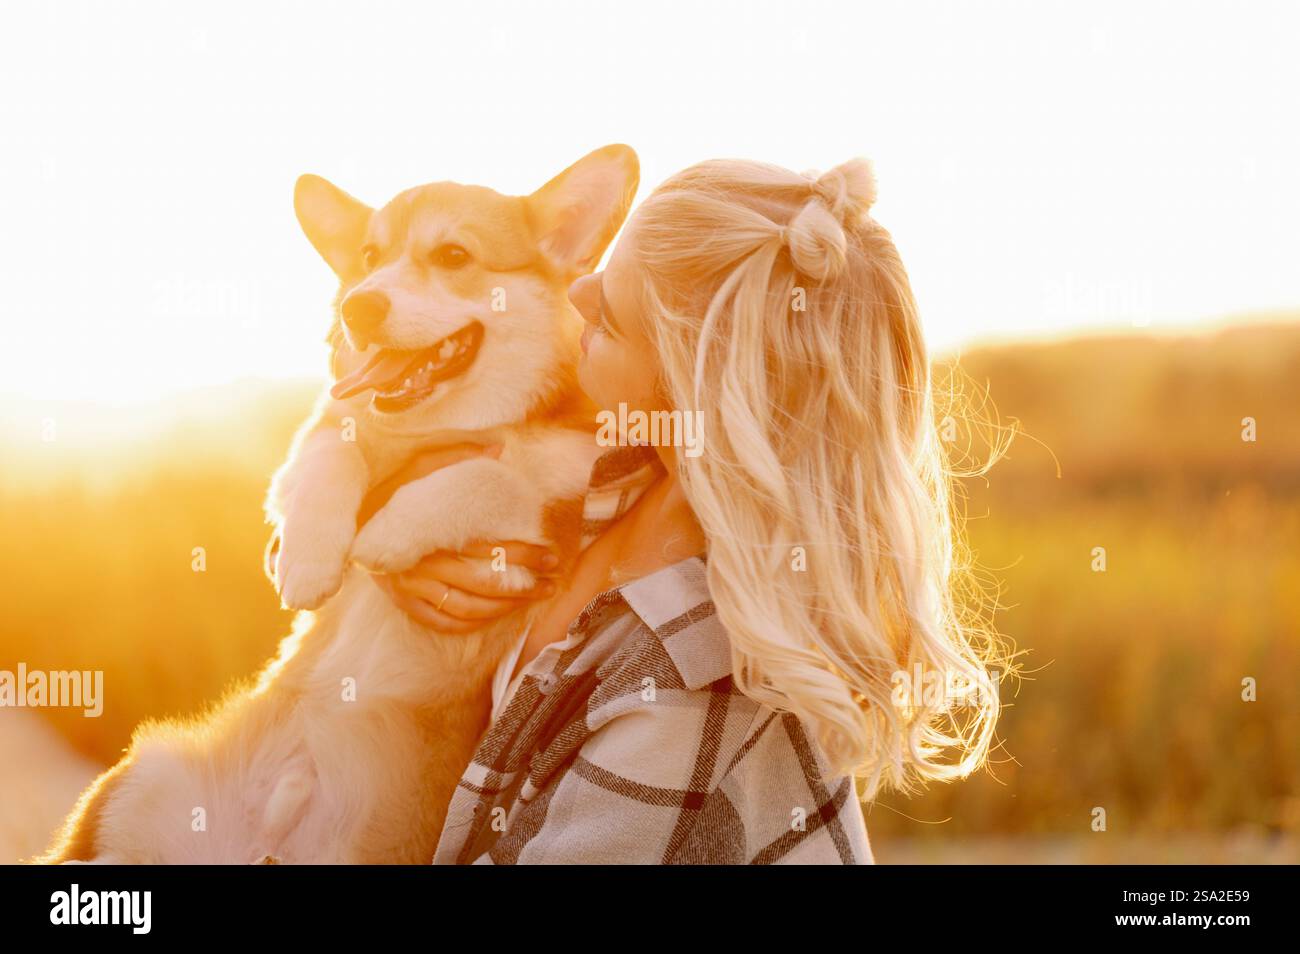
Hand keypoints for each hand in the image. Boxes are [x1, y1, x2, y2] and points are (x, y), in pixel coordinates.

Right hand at [357, 443, 558, 632]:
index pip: (487, 549)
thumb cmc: (385, 486)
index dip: (524, 555)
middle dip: (524, 586)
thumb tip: (499, 447)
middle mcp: (419, 563)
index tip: (552, 557)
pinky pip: (439, 621)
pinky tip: (492, 617)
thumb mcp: (416, 461)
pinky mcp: (400, 601)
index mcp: (429, 531)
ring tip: (532, 600)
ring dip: (504, 608)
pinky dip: (468, 623)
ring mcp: (409, 586)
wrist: (340, 517)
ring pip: (465, 608)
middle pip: (482, 584)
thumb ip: (457, 453)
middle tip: (553, 584)